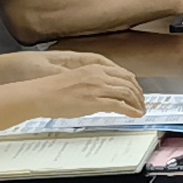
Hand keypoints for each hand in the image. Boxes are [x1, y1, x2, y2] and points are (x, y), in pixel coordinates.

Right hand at [5, 52, 145, 120]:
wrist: (40, 94)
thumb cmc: (52, 90)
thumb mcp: (76, 79)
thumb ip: (91, 83)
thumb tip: (100, 93)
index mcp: (94, 68)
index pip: (122, 73)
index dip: (133, 83)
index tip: (137, 91)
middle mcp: (98, 75)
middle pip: (128, 82)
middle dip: (139, 94)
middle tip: (142, 103)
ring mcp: (98, 88)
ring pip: (127, 93)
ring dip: (138, 103)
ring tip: (141, 110)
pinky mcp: (95, 101)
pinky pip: (121, 105)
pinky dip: (132, 110)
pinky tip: (136, 115)